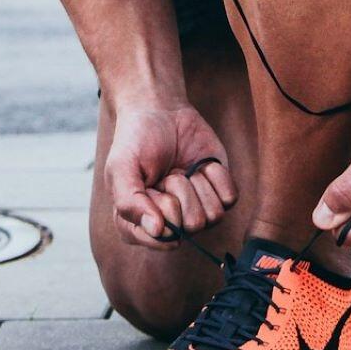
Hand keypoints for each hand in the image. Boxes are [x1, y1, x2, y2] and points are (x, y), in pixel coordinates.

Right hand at [102, 102, 238, 250]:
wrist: (160, 110)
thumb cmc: (136, 140)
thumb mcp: (121, 168)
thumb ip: (129, 202)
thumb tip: (157, 231)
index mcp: (140, 225)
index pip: (162, 239)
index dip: (161, 211)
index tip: (151, 187)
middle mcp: (171, 223)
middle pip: (190, 227)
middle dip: (179, 191)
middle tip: (167, 173)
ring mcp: (196, 209)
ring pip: (213, 217)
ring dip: (197, 184)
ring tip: (182, 169)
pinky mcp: (218, 193)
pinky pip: (229, 199)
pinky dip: (216, 176)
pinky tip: (200, 165)